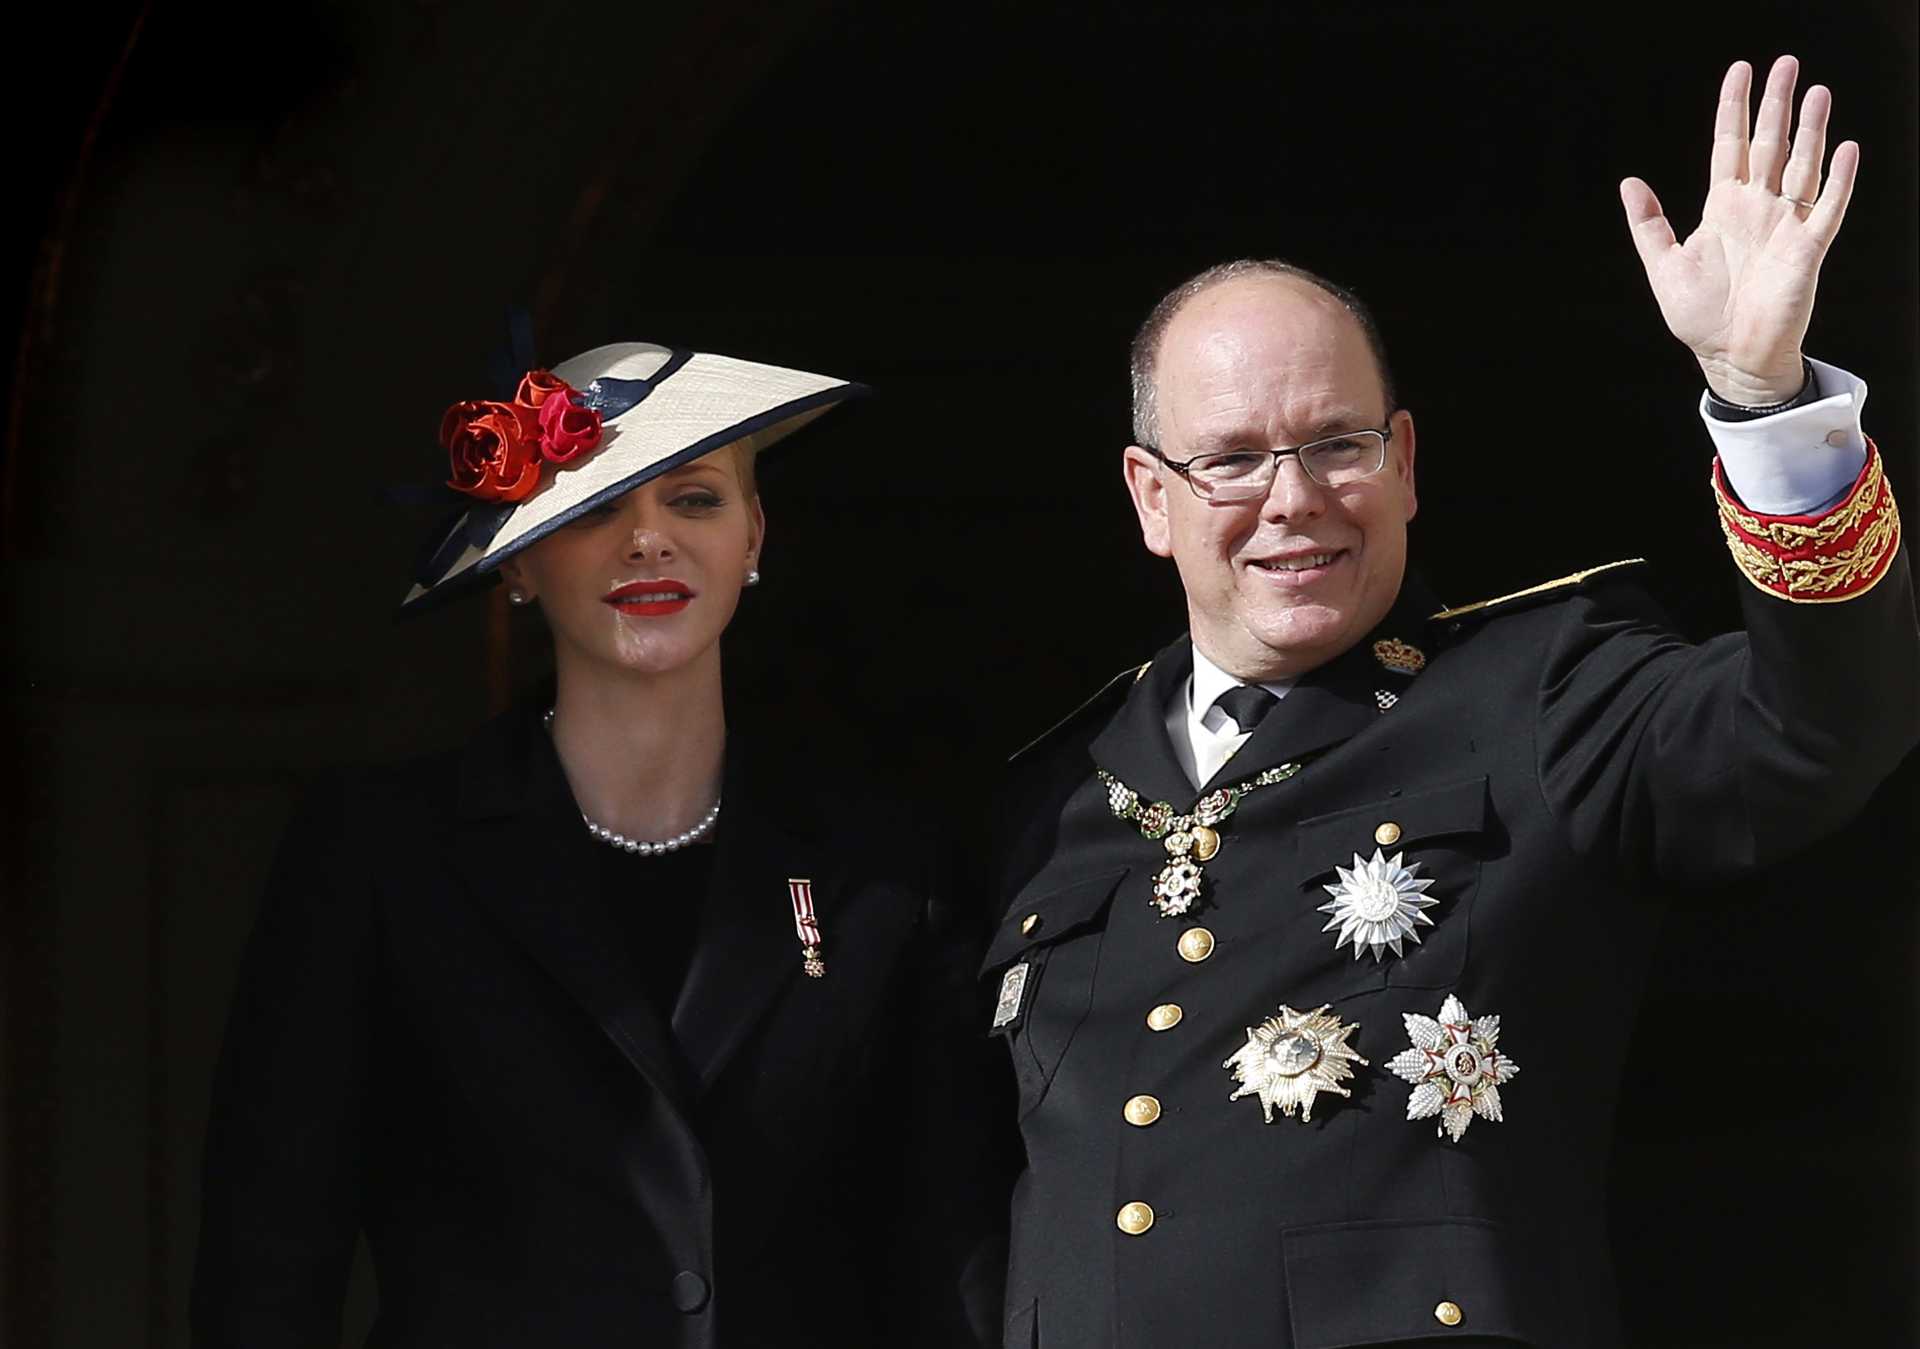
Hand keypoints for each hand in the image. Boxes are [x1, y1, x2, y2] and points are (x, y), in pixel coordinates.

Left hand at [1620, 56, 1857, 405]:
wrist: (1730, 355)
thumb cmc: (1699, 316)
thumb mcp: (1664, 266)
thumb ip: (1648, 224)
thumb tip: (1629, 183)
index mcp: (1723, 209)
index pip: (1730, 146)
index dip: (1734, 108)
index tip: (1740, 70)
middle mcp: (1758, 209)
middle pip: (1771, 145)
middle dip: (1777, 105)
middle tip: (1786, 62)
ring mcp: (1786, 225)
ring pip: (1803, 165)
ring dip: (1812, 130)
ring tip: (1817, 92)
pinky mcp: (1808, 248)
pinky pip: (1828, 207)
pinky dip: (1838, 178)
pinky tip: (1845, 148)